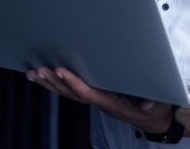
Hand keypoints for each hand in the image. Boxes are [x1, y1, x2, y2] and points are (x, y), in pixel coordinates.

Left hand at [27, 67, 172, 133]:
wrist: (153, 118)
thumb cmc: (153, 108)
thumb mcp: (156, 105)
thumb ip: (151, 103)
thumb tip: (147, 104)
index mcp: (111, 103)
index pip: (87, 93)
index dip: (73, 82)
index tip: (60, 70)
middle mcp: (99, 102)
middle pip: (71, 94)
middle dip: (54, 82)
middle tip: (38, 70)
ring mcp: (94, 100)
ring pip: (67, 93)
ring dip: (49, 83)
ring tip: (32, 73)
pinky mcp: (94, 96)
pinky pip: (71, 92)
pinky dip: (56, 84)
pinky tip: (44, 77)